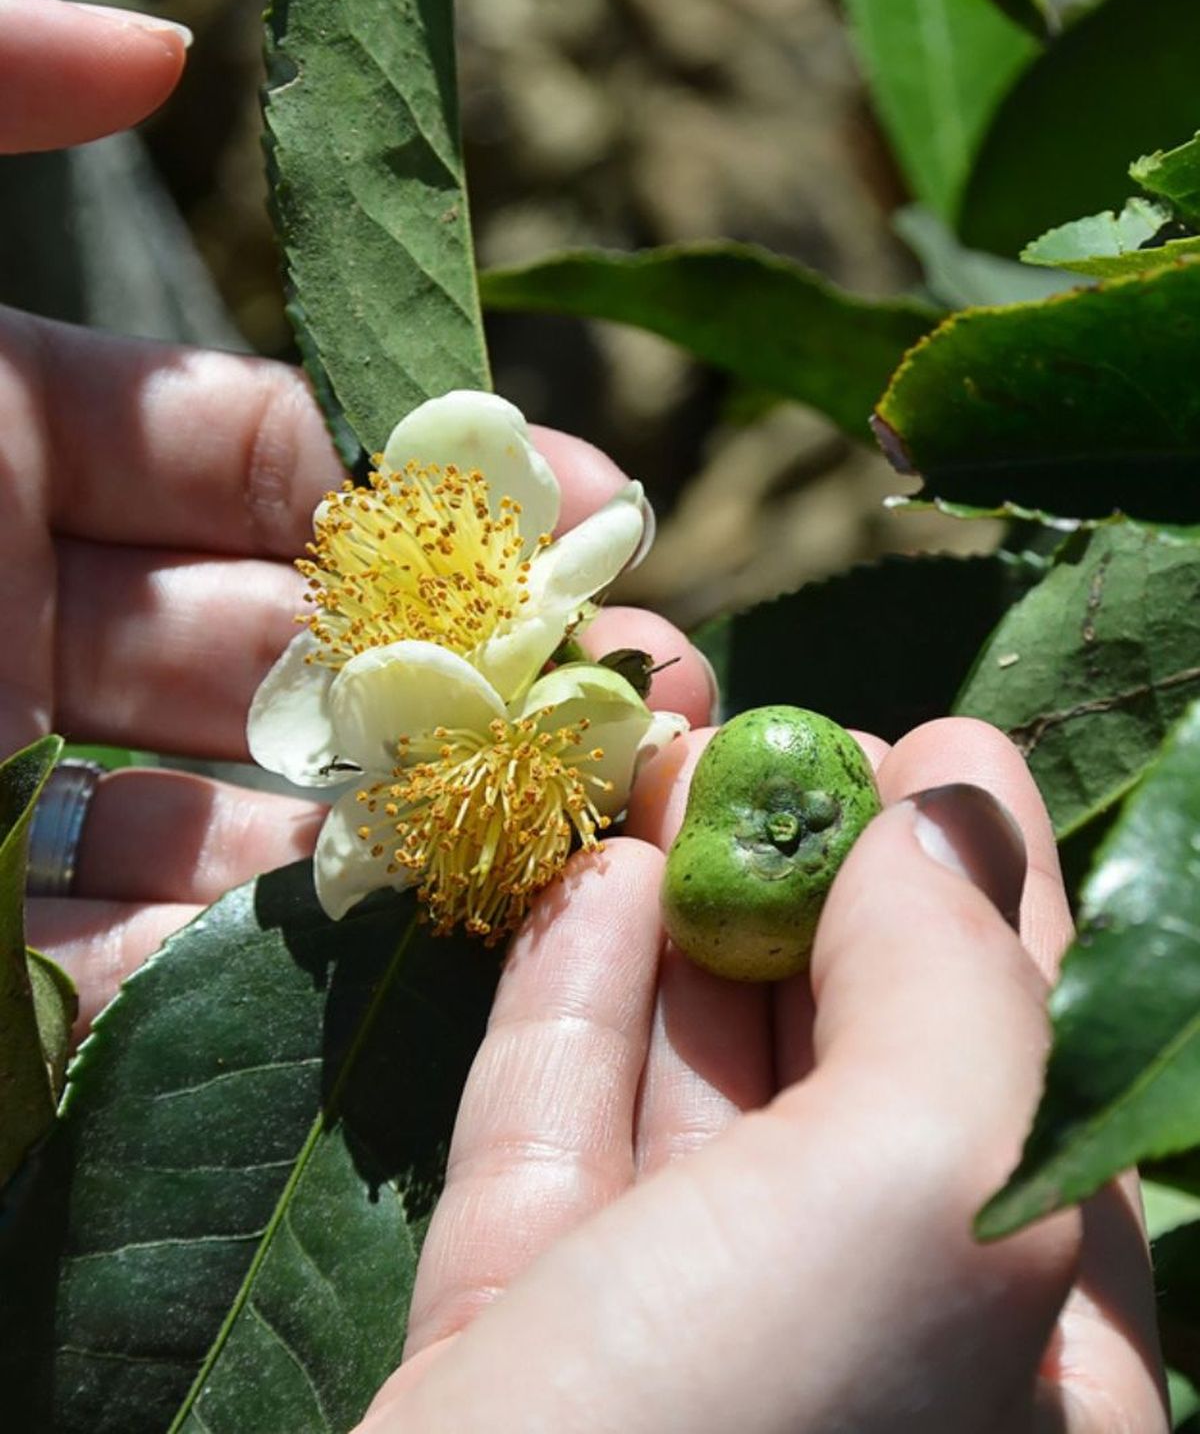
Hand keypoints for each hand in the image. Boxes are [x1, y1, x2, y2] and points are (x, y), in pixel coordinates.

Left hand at [1, 0, 714, 1027]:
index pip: (255, 454)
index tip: (566, 518)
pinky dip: (247, 961)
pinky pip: (134, 964)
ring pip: (235, 810)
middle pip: (281, 643)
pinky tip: (370, 952)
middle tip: (622, 690)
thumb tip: (159, 47)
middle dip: (450, 662)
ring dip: (380, 825)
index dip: (410, 478)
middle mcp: (7, 617)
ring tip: (536, 837)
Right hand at [357, 720, 1167, 1432]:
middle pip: (849, 1053)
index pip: (1024, 1065)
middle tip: (753, 725)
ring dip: (677, 909)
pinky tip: (590, 885)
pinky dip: (577, 1005)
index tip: (930, 743)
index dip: (985, 891)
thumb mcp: (916, 1214)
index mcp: (1016, 1341)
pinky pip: (565, 1140)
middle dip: (803, 871)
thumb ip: (954, 998)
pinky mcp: (527, 1348)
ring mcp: (681, 1346)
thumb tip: (941, 819)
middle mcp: (861, 1340)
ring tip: (657, 758)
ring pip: (696, 1082)